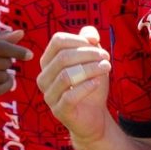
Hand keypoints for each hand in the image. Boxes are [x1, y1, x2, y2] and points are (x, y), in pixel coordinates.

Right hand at [0, 29, 31, 95]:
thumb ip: (1, 36)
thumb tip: (20, 34)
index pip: (1, 48)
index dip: (18, 51)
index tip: (29, 55)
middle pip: (2, 63)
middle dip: (8, 62)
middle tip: (4, 60)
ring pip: (0, 77)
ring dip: (6, 74)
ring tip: (2, 70)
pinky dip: (5, 85)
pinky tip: (5, 80)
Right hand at [36, 26, 111, 144]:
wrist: (93, 115)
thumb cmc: (90, 84)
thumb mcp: (92, 60)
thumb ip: (90, 42)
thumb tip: (90, 35)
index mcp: (48, 62)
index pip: (57, 41)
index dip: (79, 39)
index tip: (97, 45)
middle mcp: (44, 78)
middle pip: (63, 57)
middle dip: (88, 54)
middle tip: (106, 57)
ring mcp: (49, 96)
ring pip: (67, 76)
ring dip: (90, 69)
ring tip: (106, 68)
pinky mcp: (59, 111)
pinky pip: (69, 96)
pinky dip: (86, 87)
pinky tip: (97, 83)